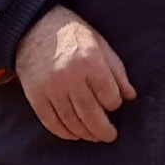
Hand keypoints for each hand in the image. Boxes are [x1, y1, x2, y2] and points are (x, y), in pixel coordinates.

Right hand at [16, 6, 135, 141]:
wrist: (33, 27)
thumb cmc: (72, 35)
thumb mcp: (100, 44)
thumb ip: (116, 71)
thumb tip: (130, 96)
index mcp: (90, 62)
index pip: (109, 96)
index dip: (115, 104)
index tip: (114, 105)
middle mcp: (70, 77)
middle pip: (91, 115)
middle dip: (103, 130)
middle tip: (110, 136)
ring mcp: (51, 89)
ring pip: (72, 122)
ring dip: (86, 134)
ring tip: (94, 136)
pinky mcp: (36, 96)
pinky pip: (51, 122)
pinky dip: (64, 133)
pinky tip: (74, 134)